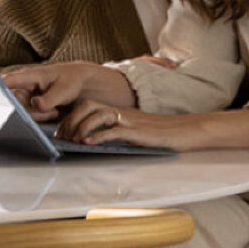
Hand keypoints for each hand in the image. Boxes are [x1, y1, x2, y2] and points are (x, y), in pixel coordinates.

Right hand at [2, 62, 134, 120]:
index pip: (7, 81)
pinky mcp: (30, 106)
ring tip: (56, 110)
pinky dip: (42, 117)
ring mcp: (26, 97)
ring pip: (23, 113)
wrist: (80, 83)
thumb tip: (35, 104)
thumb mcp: (64, 89)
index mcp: (28, 76)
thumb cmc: (71, 80)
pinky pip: (30, 117)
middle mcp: (23, 86)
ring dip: (39, 115)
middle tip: (52, 110)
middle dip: (31, 111)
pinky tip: (54, 112)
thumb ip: (49, 98)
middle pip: (15, 104)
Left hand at [58, 105, 248, 151]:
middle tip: (62, 136)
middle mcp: (121, 111)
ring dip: (81, 126)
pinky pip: (114, 129)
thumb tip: (93, 140)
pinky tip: (89, 143)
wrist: (187, 130)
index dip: (70, 115)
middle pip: (87, 105)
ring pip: (97, 113)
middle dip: (70, 120)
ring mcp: (129, 119)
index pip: (87, 104)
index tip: (61, 131)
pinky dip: (98, 135)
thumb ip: (116, 131)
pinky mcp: (138, 130)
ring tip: (74, 140)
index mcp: (118, 110)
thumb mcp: (134, 130)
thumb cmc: (161, 133)